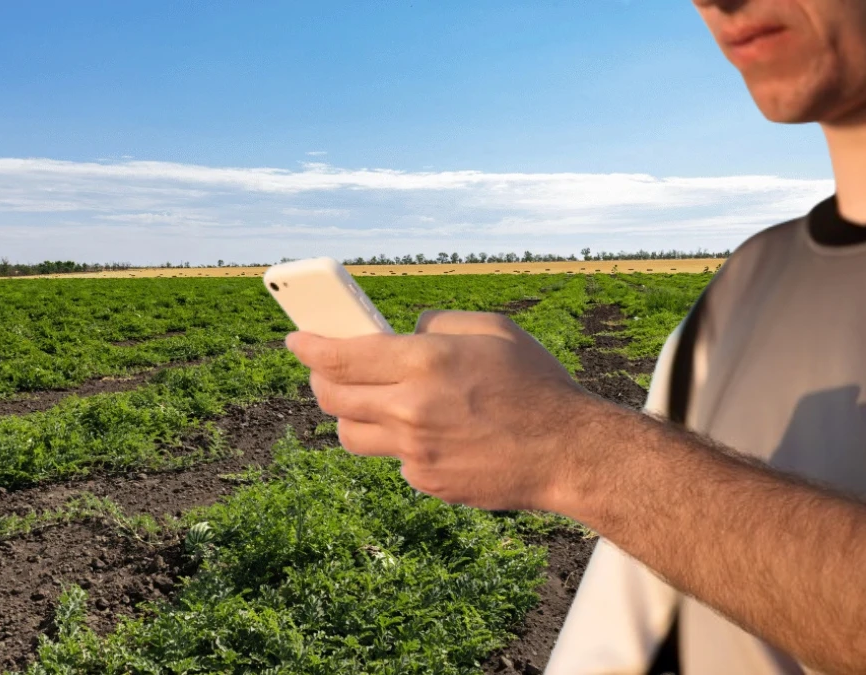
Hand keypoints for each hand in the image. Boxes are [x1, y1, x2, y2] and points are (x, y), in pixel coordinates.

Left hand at [286, 310, 602, 511]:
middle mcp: (411, 408)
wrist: (569, 452)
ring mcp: (416, 451)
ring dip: (350, 415)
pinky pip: (392, 458)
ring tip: (369, 401)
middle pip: (332, 398)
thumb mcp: (490, 329)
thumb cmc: (534, 382)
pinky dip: (398, 442)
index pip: (339, 356)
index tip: (296, 339)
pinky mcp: (426, 481)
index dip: (308, 347)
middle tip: (324, 370)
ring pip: (350, 435)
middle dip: (320, 380)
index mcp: (424, 362)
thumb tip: (400, 334)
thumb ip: (435, 323)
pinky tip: (427, 431)